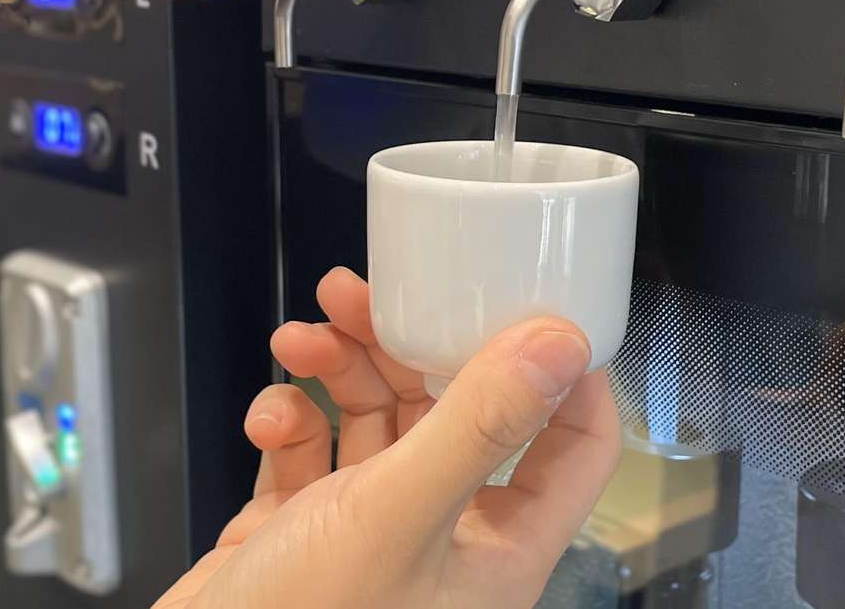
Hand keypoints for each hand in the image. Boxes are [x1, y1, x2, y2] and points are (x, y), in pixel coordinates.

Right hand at [156, 267, 622, 608]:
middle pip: (457, 412)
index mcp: (498, 551)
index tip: (518, 301)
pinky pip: (312, 454)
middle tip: (355, 295)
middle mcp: (446, 543)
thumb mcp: (396, 516)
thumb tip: (561, 344)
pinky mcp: (302, 536)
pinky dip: (291, 423)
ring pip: (378, 422)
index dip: (558, 372)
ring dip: (338, 370)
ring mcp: (373, 538)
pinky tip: (269, 419)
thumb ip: (478, 426)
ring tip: (297, 341)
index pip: (574, 448)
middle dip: (405, 345)